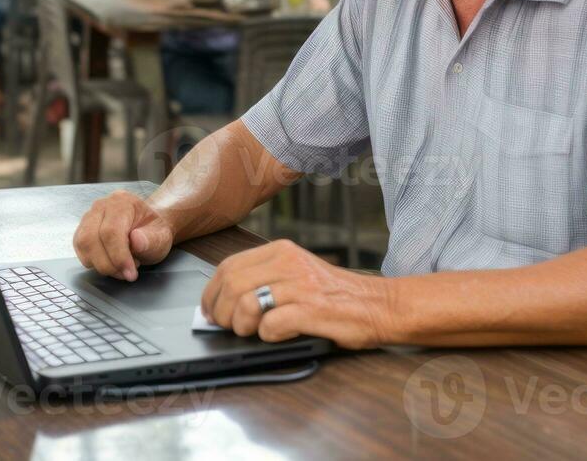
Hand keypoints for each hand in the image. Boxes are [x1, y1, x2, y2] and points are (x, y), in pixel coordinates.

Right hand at [72, 190, 174, 280]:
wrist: (146, 227)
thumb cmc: (152, 231)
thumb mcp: (161, 236)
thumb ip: (151, 239)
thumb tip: (136, 240)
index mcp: (123, 202)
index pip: (111, 230)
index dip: (118, 256)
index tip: (130, 273)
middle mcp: (101, 206)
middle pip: (91, 238)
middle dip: (108, 264)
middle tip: (126, 273)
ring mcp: (89, 217)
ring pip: (83, 244)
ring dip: (100, 264)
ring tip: (120, 266)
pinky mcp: (82, 230)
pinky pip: (80, 249)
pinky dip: (93, 262)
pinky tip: (110, 262)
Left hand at [200, 239, 389, 347]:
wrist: (378, 305)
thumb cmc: (335, 294)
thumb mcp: (297, 273)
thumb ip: (264, 278)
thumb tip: (224, 299)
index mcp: (281, 250)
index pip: (228, 266)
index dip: (211, 293)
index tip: (209, 310)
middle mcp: (289, 263)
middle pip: (232, 286)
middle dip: (221, 312)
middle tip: (227, 327)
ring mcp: (301, 286)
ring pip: (247, 304)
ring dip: (242, 326)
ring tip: (252, 332)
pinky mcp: (312, 310)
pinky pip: (271, 325)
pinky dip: (267, 335)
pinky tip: (278, 335)